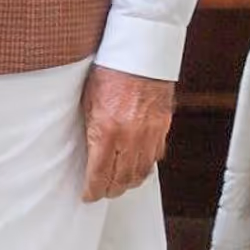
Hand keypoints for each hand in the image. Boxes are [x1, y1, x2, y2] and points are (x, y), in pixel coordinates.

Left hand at [81, 65, 174, 201]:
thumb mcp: (87, 102)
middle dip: (111, 190)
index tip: (88, 195)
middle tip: (102, 192)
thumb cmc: (110, 71)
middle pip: (122, 179)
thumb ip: (90, 130)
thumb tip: (87, 152)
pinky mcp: (163, 127)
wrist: (139, 53)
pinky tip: (137, 166)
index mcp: (107, 131)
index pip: (100, 175)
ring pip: (142, 172)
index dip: (93, 191)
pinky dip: (145, 167)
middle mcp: (130, 137)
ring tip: (119, 184)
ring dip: (129, 182)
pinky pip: (155, 157)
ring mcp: (150, 133)